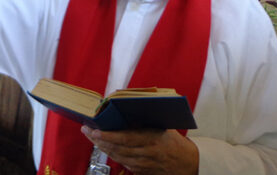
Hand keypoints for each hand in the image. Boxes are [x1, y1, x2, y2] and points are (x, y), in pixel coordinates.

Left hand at [81, 126, 197, 174]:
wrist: (189, 163)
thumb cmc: (174, 141)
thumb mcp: (163, 126)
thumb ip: (145, 120)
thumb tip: (124, 108)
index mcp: (153, 139)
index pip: (125, 138)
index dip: (107, 135)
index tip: (94, 130)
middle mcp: (147, 154)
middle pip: (117, 148)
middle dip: (99, 140)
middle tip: (86, 130)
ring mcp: (145, 165)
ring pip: (118, 157)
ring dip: (103, 147)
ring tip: (92, 137)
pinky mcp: (143, 173)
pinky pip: (124, 164)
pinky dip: (113, 155)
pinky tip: (105, 147)